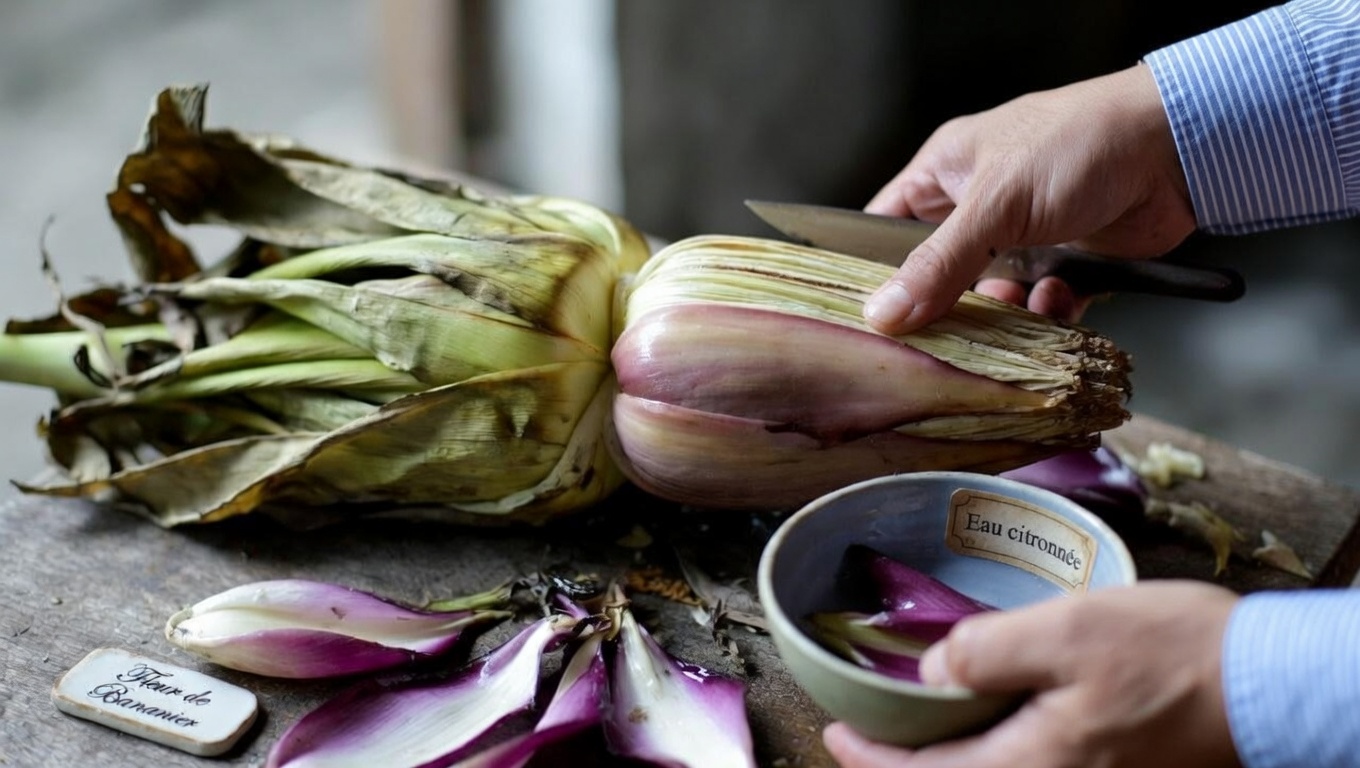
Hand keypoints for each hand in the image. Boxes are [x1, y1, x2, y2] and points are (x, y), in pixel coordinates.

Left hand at [822, 581, 1241, 767]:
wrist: (1269, 686)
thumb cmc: (1177, 655)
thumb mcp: (1072, 631)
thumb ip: (991, 651)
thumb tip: (931, 669)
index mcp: (1036, 766)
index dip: (871, 761)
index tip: (834, 734)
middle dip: (903, 764)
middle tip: (863, 731)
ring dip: (945, 759)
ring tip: (912, 721)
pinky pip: (1027, 767)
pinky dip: (988, 750)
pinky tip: (982, 714)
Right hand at [862, 64, 1195, 332]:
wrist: (1177, 150)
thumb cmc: (1077, 146)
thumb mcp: (994, 205)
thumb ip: (938, 264)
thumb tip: (881, 314)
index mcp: (947, 171)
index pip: (885, 226)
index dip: (871, 269)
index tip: (863, 316)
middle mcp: (980, 204)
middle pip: (938, 272)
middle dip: (944, 304)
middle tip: (936, 335)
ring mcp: (1025, 236)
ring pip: (990, 296)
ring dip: (1001, 312)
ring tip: (1015, 309)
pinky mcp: (1067, 262)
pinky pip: (1041, 304)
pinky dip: (1047, 312)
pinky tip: (1059, 302)